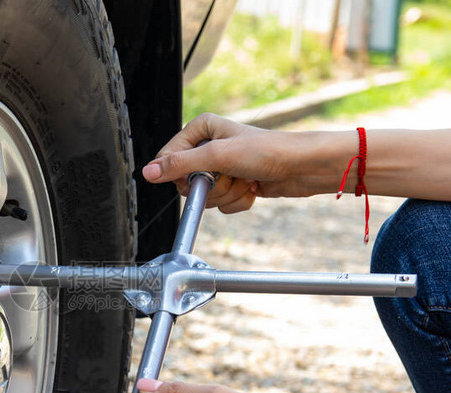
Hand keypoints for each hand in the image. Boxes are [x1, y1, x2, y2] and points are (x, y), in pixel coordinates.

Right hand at [141, 114, 320, 213]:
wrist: (302, 167)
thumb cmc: (267, 150)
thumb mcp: (217, 155)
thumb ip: (180, 165)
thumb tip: (148, 173)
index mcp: (201, 130)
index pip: (169, 158)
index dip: (181, 173)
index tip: (201, 174)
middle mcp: (209, 148)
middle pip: (188, 182)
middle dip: (211, 186)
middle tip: (229, 175)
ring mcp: (222, 168)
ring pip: (206, 197)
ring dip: (227, 194)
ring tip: (245, 180)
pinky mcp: (234, 185)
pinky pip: (222, 205)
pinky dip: (238, 201)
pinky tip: (253, 188)